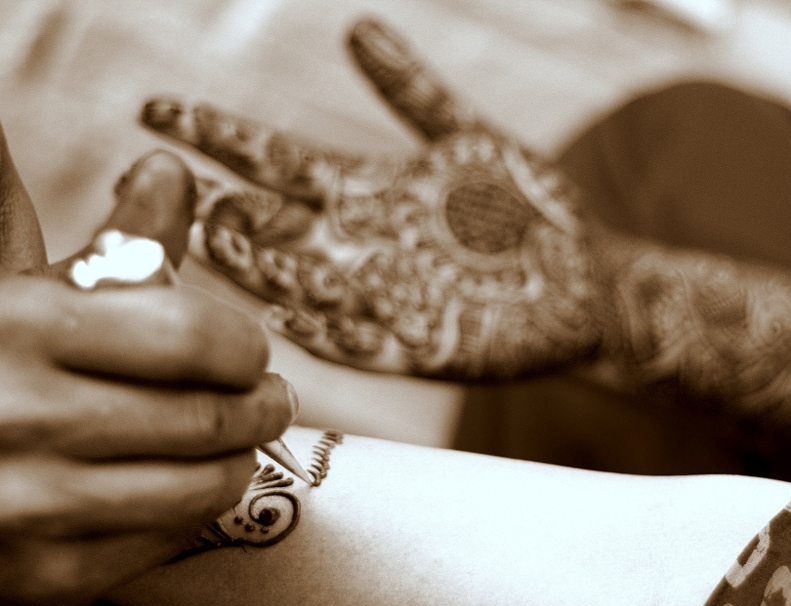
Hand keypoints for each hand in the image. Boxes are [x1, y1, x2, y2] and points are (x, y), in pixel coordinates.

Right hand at [0, 140, 295, 605]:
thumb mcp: (36, 298)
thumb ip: (118, 245)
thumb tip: (172, 171)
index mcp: (21, 327)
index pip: (193, 339)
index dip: (243, 348)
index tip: (249, 354)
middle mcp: (19, 418)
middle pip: (210, 417)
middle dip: (261, 406)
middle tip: (271, 401)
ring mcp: (28, 508)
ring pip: (203, 486)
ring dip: (238, 461)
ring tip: (235, 443)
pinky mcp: (42, 580)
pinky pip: (167, 542)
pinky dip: (193, 514)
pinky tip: (182, 489)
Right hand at [140, 18, 601, 379]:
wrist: (591, 285)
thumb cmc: (532, 210)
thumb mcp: (475, 141)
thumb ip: (415, 94)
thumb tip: (357, 29)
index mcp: (367, 192)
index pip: (274, 161)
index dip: (217, 136)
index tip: (156, 109)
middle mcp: (361, 246)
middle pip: (272, 227)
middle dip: (219, 211)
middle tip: (161, 192)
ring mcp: (386, 298)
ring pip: (302, 285)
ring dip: (258, 268)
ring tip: (212, 245)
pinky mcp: (421, 347)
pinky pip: (363, 344)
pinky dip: (327, 334)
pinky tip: (291, 319)